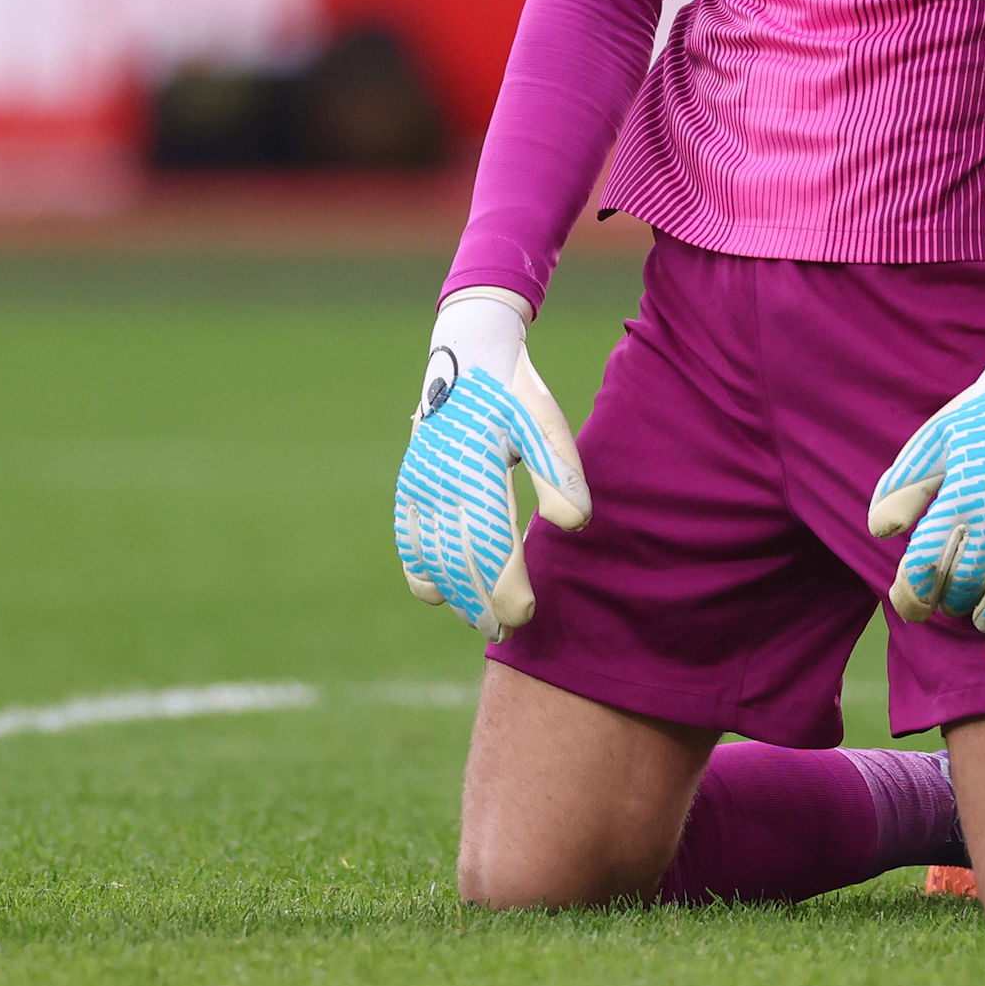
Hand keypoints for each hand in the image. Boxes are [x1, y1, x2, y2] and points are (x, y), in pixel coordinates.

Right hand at [393, 287, 588, 640]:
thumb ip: (558, 474)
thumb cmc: (515, 393)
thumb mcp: (545, 424)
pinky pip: (410, 538)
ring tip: (481, 620)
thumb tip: (575, 524)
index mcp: (475, 472)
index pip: (490, 547)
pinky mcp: (409, 486)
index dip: (506, 587)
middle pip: (459, 562)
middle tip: (506, 632)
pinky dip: (422, 568)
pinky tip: (438, 592)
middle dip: (483, 602)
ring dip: (455, 593)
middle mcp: (439, 485)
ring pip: (431, 557)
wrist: (467, 352)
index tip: (525, 617)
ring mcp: (419, 487)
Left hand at [866, 275, 984, 630]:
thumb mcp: (933, 442)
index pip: (924, 570)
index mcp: (959, 495)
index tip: (911, 604)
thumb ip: (903, 487)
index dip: (911, 599)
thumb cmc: (982, 414)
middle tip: (950, 598)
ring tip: (982, 610)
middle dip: (949, 603)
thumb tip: (881, 533)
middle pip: (965, 587)